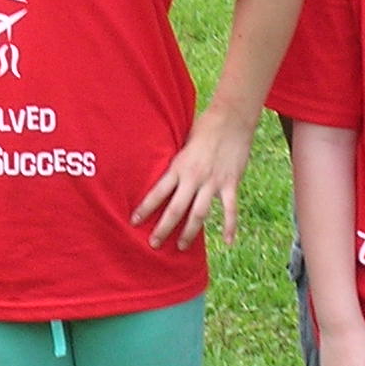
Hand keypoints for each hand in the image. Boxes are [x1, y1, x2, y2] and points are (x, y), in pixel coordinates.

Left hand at [131, 111, 253, 249]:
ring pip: (198, 214)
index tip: (134, 222)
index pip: (157, 192)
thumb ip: (176, 161)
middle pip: (175, 209)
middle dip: (163, 228)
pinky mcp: (230, 183)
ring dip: (189, 232)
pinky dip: (230, 226)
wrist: (230, 118)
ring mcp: (213, 181)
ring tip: (181, 247)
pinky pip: (230, 209)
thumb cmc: (204, 127)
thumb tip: (162, 174)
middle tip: (154, 244)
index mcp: (178, 167)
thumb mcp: (182, 143)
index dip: (145, 208)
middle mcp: (193, 177)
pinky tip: (228, 242)